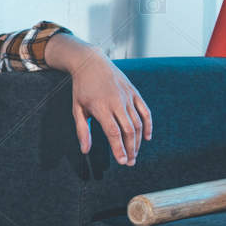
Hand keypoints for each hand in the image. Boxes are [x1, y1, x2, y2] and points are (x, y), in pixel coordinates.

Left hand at [68, 51, 151, 165]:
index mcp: (101, 107)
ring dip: (138, 140)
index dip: (118, 147)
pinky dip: (148, 125)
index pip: (113, 132)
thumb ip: (82, 130)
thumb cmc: (82, 89)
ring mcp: (128, 96)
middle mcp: (117, 102)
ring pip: (138, 122)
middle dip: (130, 148)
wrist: (92, 63)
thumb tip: (84, 150)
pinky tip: (147, 138)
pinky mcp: (135, 93)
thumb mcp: (76, 109)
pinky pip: (145, 111)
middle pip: (128, 130)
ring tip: (135, 154)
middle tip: (129, 162)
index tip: (122, 161)